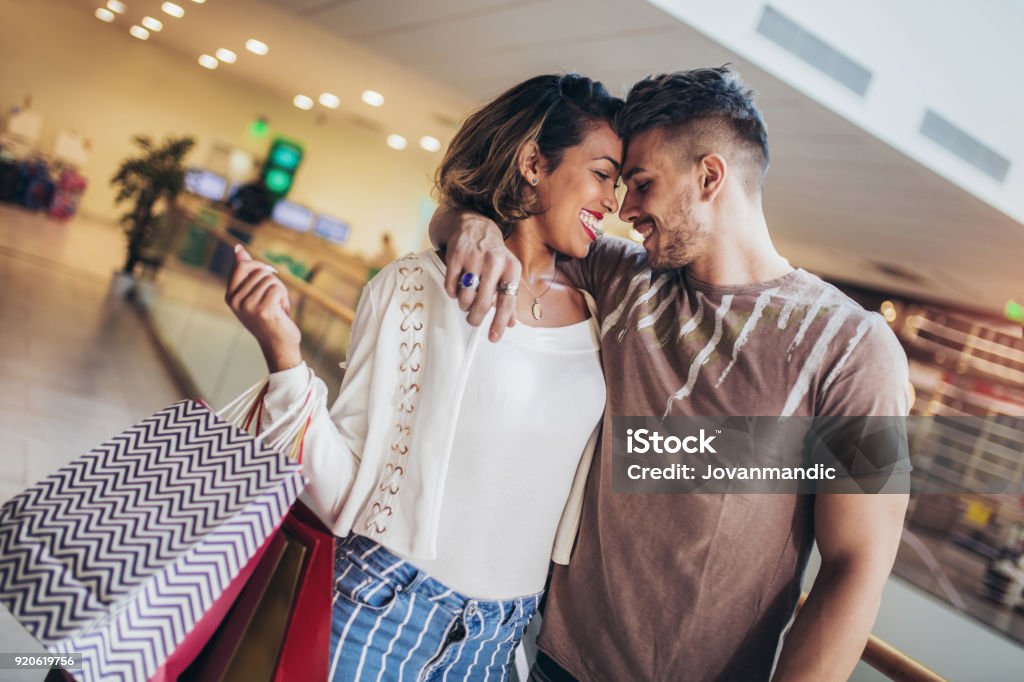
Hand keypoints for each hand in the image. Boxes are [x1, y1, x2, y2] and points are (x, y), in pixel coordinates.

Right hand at [225, 245, 302, 371]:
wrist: (278, 344)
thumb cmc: (268, 317)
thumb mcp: (253, 294)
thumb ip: (245, 272)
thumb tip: (238, 248)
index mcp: (230, 296)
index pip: (242, 266)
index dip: (259, 265)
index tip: (270, 273)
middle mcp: (235, 301)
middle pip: (259, 272)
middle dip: (273, 280)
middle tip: (276, 297)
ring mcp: (248, 306)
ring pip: (270, 280)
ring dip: (280, 291)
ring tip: (278, 306)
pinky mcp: (263, 310)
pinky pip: (277, 288)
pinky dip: (284, 297)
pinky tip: (282, 311)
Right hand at [441, 212, 521, 341]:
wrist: (474, 226)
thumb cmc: (493, 255)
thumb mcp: (507, 273)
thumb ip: (509, 299)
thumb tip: (509, 324)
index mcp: (512, 268)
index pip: (507, 302)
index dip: (499, 323)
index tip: (493, 338)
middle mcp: (494, 262)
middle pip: (483, 303)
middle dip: (475, 317)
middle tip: (473, 320)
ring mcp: (474, 258)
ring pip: (465, 297)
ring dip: (464, 304)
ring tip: (466, 298)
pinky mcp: (455, 256)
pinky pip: (451, 287)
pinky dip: (452, 293)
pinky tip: (457, 287)